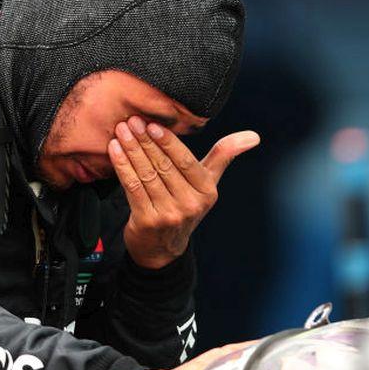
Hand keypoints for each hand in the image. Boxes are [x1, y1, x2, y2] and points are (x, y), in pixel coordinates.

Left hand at [108, 116, 259, 268]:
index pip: (185, 161)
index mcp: (207, 191)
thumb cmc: (185, 206)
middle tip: (132, 120)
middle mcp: (190, 204)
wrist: (162, 249)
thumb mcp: (207, 183)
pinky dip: (122, 166)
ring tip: (121, 131)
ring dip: (131, 150)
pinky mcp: (147, 221)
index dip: (168, 141)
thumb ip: (223, 156)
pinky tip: (115, 150)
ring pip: (147, 174)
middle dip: (145, 141)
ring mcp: (169, 214)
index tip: (152, 124)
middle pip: (164, 165)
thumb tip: (253, 136)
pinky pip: (133, 187)